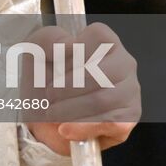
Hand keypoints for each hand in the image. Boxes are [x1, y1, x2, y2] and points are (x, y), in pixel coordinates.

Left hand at [23, 23, 139, 155]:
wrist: (44, 113)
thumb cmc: (45, 77)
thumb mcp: (36, 50)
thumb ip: (48, 38)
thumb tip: (69, 44)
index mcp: (105, 41)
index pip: (98, 38)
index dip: (72, 54)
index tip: (55, 66)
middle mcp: (123, 63)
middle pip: (100, 73)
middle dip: (67, 87)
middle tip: (49, 95)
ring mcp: (129, 91)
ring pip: (102, 100)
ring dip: (70, 109)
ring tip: (53, 112)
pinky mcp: (127, 119)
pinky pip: (109, 124)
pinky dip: (82, 127)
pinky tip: (65, 128)